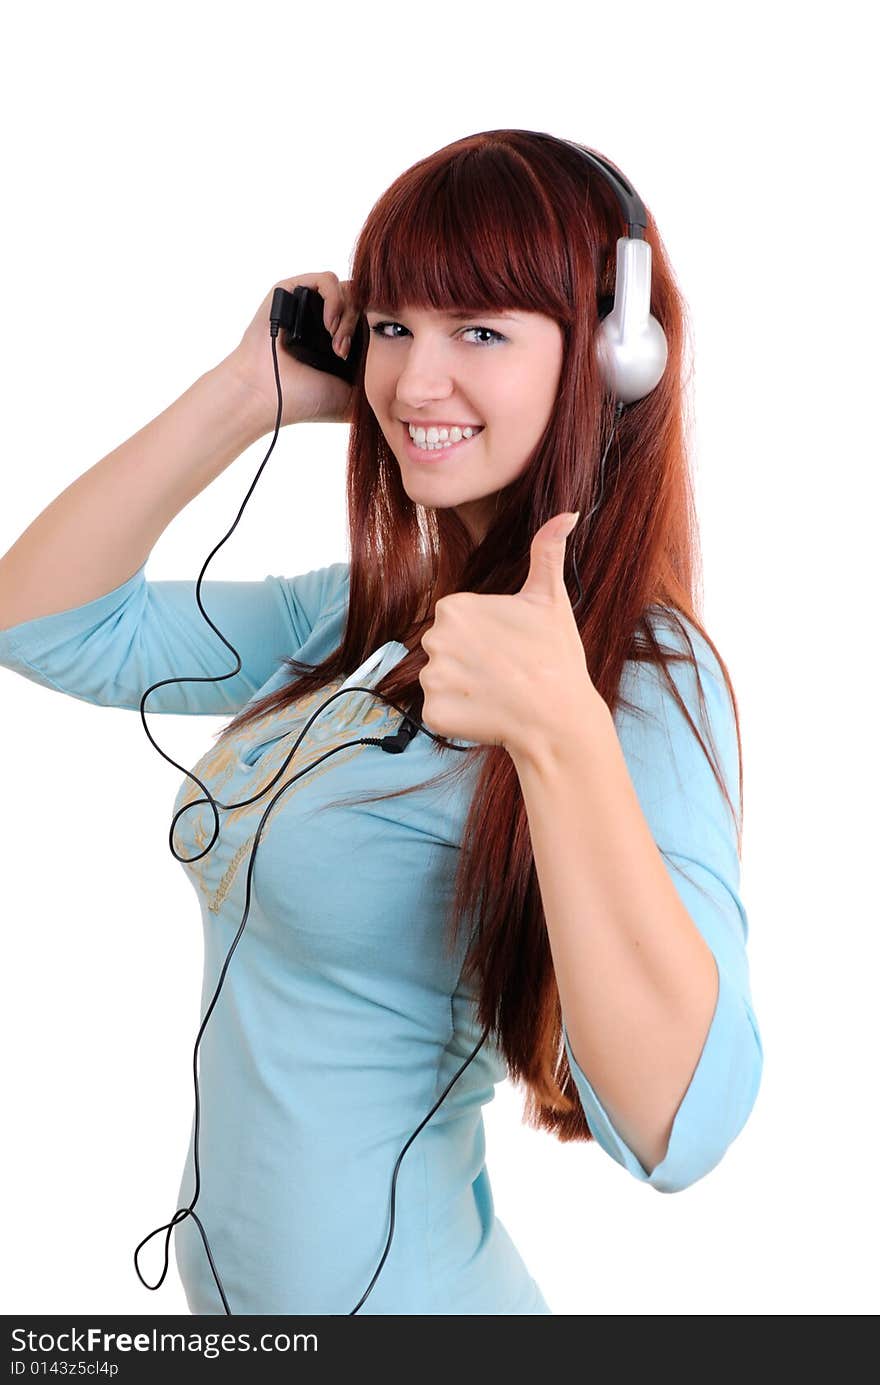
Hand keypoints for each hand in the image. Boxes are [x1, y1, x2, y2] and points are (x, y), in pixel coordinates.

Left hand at [418, 512, 597, 755]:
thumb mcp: (550, 599)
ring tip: (497, 693)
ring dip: (464, 690)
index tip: (508, 648)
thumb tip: (568, 513)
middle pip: (446, 650)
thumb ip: (547, 552)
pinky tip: (486, 714)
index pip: (457, 622)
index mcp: (454, 607)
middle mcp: (435, 639)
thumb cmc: (556, 657)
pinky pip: (438, 712)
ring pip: (441, 681)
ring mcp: (432, 678)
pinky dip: (458, 717)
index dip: (485, 637)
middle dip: (470, 662)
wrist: (559, 718)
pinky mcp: (433, 713)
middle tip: (506, 672)